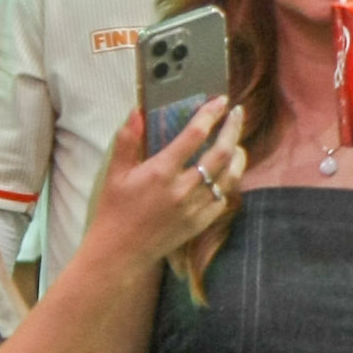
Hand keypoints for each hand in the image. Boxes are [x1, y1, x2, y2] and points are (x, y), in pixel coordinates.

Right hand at [81, 94, 244, 272]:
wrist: (120, 251)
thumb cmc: (115, 209)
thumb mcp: (115, 172)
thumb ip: (127, 139)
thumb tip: (136, 111)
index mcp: (160, 172)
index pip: (194, 135)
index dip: (210, 114)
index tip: (220, 101)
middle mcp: (182, 189)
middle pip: (220, 153)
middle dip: (232, 129)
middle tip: (237, 114)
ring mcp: (194, 208)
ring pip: (229, 176)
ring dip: (237, 155)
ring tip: (236, 142)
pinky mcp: (199, 224)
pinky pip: (223, 199)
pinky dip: (229, 182)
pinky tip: (227, 172)